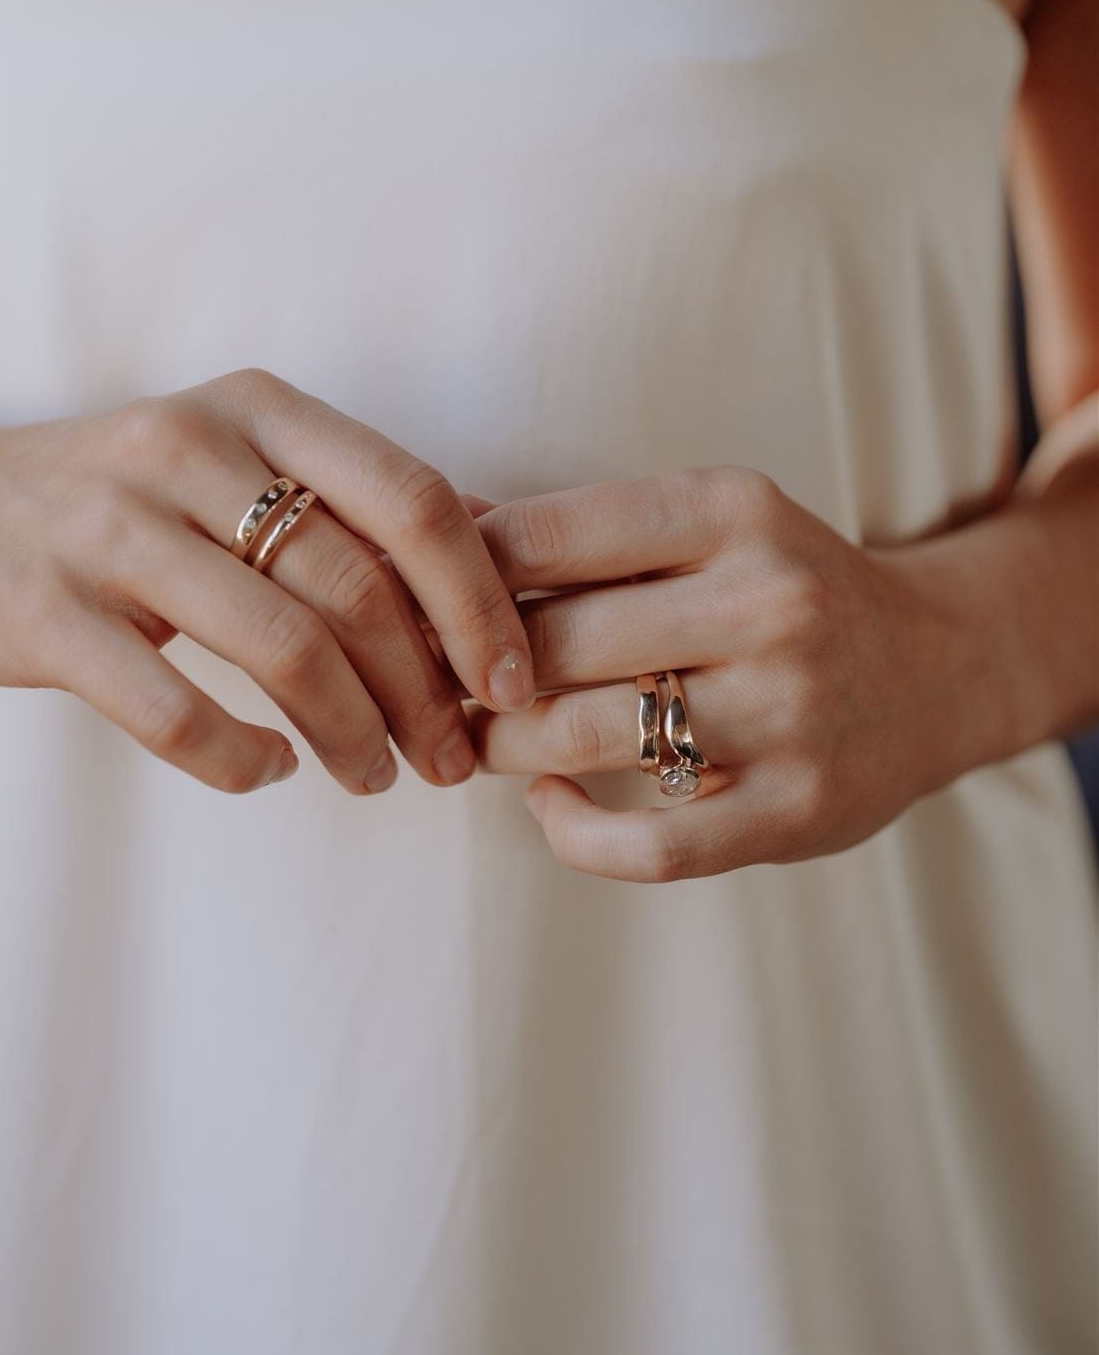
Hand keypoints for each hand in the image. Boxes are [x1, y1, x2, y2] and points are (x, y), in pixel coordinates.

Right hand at [0, 368, 535, 795]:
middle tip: (452, 762)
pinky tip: (266, 771)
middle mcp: (187, 450)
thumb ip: (354, 497)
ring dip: (349, 734)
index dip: (478, 602)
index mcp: (256, 408)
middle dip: (425, 692)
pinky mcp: (45, 612)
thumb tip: (504, 546)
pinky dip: (238, 757)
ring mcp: (109, 529)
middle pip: (355, 585)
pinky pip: (171, 707)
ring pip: (279, 648)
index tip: (512, 682)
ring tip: (373, 777)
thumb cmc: (123, 496)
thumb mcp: (237, 457)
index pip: (410, 500)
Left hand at [464, 464, 967, 881]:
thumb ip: (578, 531)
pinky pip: (646, 844)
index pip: (541, 536)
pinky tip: (550, 802)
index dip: (453, 578)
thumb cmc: (780, 589)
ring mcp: (787, 711)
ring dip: (501, 748)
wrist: (939, 668)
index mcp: (731, 509)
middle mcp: (767, 602)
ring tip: (481, 739)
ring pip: (581, 736)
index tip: (415, 605)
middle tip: (432, 684)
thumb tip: (431, 526)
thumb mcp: (702, 525)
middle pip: (550, 641)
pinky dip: (569, 832)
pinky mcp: (796, 810)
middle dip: (468, 672)